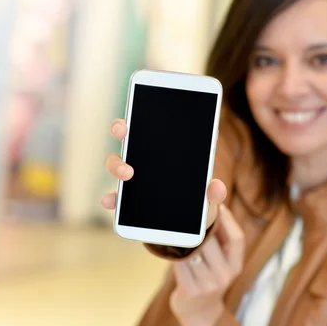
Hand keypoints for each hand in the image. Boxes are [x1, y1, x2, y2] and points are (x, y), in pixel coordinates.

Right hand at [100, 119, 227, 228]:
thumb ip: (214, 192)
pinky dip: (111, 198)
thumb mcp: (209, 195)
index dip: (141, 109)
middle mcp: (143, 157)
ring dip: (117, 163)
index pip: (150, 122)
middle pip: (126, 136)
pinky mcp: (126, 200)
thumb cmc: (199, 199)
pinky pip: (115, 196)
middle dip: (120, 127)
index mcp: (164, 148)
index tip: (140, 101)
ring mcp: (133, 177)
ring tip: (128, 173)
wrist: (189, 225)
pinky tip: (109, 200)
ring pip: (115, 162)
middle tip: (124, 130)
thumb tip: (217, 187)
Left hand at [169, 205, 244, 324]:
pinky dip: (173, 251)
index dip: (227, 219)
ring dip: (184, 237)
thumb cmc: (208, 275)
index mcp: (236, 265)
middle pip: (211, 241)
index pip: (237, 238)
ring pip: (194, 251)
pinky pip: (180, 262)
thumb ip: (219, 236)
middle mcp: (225, 275)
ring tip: (178, 225)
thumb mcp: (221, 259)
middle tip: (190, 210)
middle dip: (200, 224)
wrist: (198, 311)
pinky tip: (170, 243)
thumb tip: (215, 202)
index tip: (218, 204)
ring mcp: (208, 284)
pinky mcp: (190, 289)